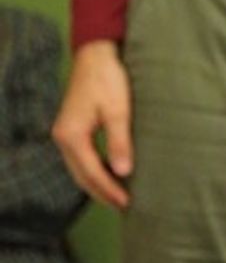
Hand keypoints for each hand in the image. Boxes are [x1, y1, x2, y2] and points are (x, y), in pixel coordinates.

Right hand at [52, 40, 133, 210]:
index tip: (127, 203)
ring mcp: (64, 133)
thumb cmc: (108, 79)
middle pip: (81, 176)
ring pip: (79, 169)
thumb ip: (119, 142)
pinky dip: (94, 171)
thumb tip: (123, 172)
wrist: (96, 54)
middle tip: (124, 207)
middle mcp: (62, 138)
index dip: (109, 190)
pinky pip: (81, 158)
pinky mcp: (70, 129)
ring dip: (97, 184)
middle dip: (102, 193)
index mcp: (71, 135)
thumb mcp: (118, 110)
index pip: (91, 172)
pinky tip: (109, 175)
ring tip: (118, 197)